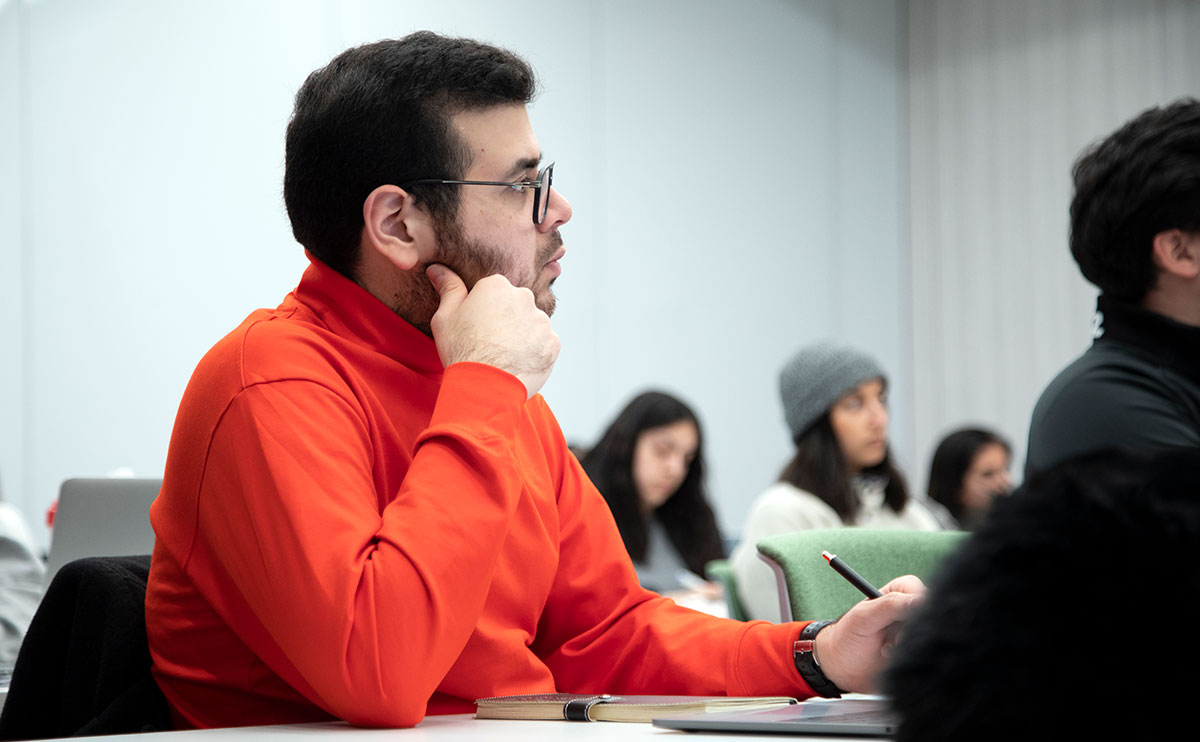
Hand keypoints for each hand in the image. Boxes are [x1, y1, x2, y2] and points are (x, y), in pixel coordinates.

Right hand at [426, 264, 559, 398]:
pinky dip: (534, 352)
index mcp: (496, 285)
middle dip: (506, 320)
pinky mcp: (553, 342)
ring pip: (531, 324)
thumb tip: (438, 268)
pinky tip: (518, 363)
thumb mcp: (445, 317)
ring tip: (504, 356)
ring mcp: (541, 320)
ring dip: (522, 336)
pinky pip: (544, 343)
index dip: (483, 311)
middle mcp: (524, 296)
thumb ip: (448, 288)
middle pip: (515, 305)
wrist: (485, 387)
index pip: (493, 292)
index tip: (476, 328)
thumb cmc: (461, 351)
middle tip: (490, 343)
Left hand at [812, 575, 923, 692]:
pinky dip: (912, 659)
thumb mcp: (864, 617)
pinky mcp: (917, 651)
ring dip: (909, 646)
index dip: (916, 609)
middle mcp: (911, 610)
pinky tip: (892, 659)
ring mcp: (915, 631)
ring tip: (887, 650)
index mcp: (900, 591)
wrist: (841, 669)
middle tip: (892, 640)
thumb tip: (919, 600)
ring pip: (931, 637)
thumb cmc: (847, 638)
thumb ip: (889, 605)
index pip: (923, 594)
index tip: (903, 623)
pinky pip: (928, 654)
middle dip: (911, 631)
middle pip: (931, 616)